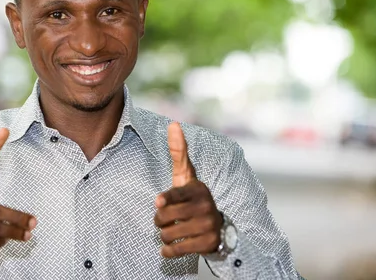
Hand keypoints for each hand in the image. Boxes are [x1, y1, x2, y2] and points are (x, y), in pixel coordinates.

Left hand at [154, 122, 222, 257]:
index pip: (176, 195)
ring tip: (172, 230)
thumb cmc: (193, 197)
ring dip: (164, 234)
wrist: (217, 227)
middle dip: (159, 220)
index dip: (165, 200)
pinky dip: (168, 251)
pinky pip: (176, 250)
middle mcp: (206, 207)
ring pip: (167, 234)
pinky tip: (170, 247)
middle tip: (166, 218)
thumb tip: (173, 123)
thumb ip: (178, 151)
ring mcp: (208, 226)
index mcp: (198, 189)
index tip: (158, 202)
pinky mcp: (207, 244)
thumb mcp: (186, 175)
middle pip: (164, 217)